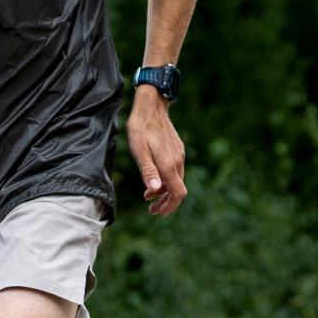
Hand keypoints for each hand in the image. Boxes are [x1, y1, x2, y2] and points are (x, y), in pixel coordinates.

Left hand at [127, 87, 186, 215]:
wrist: (151, 105)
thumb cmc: (140, 127)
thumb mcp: (138, 150)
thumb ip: (147, 170)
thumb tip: (155, 189)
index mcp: (168, 164)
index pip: (178, 193)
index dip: (170, 206)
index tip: (158, 212)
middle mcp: (177, 161)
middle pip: (178, 189)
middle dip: (166, 202)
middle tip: (152, 209)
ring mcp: (179, 154)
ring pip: (176, 180)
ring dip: (164, 191)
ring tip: (148, 196)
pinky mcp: (177, 149)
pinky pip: (174, 170)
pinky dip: (166, 179)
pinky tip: (153, 179)